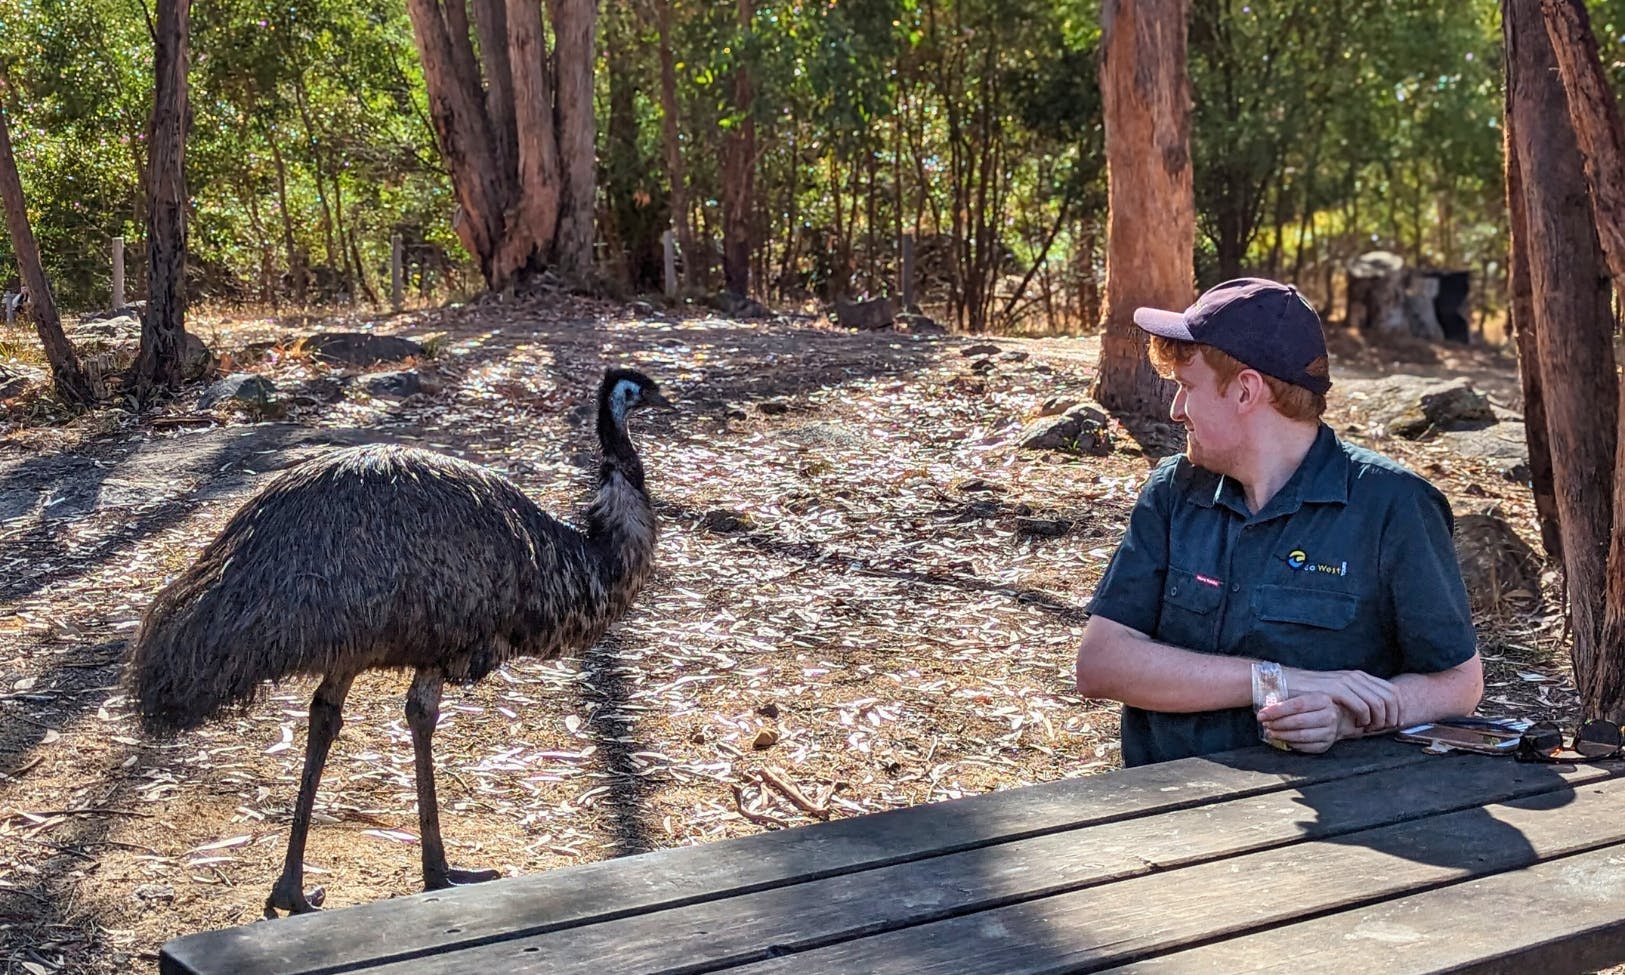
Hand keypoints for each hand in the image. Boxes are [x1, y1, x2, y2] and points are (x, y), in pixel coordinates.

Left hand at [1257, 692, 1348, 753]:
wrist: (1335, 717)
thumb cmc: (1311, 704)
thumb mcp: (1302, 695)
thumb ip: (1286, 696)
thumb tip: (1266, 699)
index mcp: (1322, 699)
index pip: (1297, 705)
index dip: (1277, 710)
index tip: (1262, 714)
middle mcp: (1329, 716)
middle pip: (1299, 721)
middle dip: (1277, 723)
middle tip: (1265, 723)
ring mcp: (1329, 732)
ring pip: (1301, 736)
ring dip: (1282, 735)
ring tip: (1270, 732)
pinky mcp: (1325, 745)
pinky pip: (1304, 746)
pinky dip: (1290, 743)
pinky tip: (1281, 738)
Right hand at [1283, 667, 1401, 734]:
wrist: (1285, 684)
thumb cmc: (1310, 693)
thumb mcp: (1337, 693)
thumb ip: (1355, 697)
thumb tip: (1375, 713)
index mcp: (1359, 676)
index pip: (1391, 690)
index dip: (1399, 708)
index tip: (1396, 723)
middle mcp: (1355, 676)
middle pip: (1390, 696)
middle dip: (1393, 716)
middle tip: (1386, 729)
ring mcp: (1346, 682)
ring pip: (1379, 702)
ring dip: (1380, 720)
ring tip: (1372, 729)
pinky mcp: (1336, 690)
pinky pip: (1362, 706)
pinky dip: (1366, 719)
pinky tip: (1359, 725)